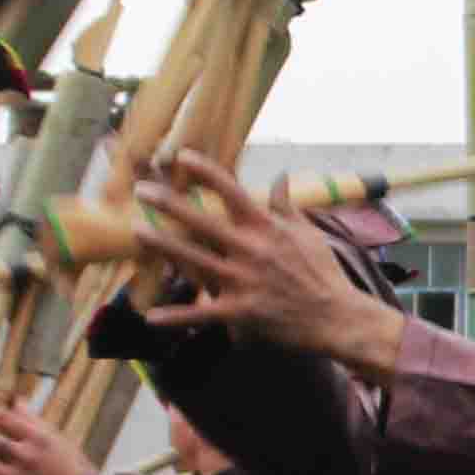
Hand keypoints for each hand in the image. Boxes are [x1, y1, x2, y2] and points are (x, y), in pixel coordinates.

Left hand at [127, 149, 410, 373]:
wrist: (337, 317)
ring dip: (163, 247)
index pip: (232, 191)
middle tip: (142, 192)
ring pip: (194, 260)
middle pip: (203, 222)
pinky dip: (177, 316)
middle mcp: (251, 249)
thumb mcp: (307, 232)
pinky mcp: (241, 312)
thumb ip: (287, 204)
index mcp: (267, 227)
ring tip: (137, 233)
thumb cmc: (323, 272)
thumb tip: (280, 176)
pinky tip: (151, 317)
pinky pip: (203, 314)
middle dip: (170, 204)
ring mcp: (244, 281)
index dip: (205, 172)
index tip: (182, 157)